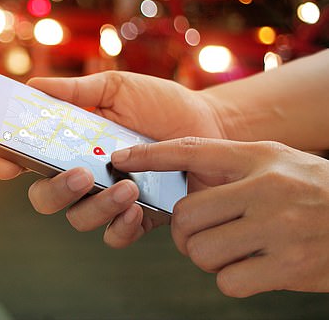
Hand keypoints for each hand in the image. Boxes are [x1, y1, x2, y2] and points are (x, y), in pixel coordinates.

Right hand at [0, 71, 225, 246]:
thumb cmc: (160, 104)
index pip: (28, 158)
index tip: (2, 166)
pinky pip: (114, 236)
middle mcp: (82, 175)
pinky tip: (137, 209)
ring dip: (96, 207)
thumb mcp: (118, 88)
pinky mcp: (136, 217)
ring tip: (127, 187)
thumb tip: (34, 85)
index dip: (7, 164)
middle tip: (80, 174)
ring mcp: (106, 199)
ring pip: (78, 219)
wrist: (212, 126)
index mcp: (71, 143)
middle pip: (44, 197)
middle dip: (54, 191)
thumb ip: (78, 91)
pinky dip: (120, 228)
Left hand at [111, 137, 328, 296]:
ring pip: (201, 251)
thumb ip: (230, 164)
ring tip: (232, 250)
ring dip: (207, 257)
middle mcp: (264, 190)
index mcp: (258, 158)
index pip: (192, 150)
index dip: (150, 155)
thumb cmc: (315, 190)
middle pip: (186, 216)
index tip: (121, 161)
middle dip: (185, 232)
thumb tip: (174, 174)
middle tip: (200, 234)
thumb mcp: (276, 161)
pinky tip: (254, 268)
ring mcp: (277, 229)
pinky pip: (227, 280)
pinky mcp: (288, 267)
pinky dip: (232, 279)